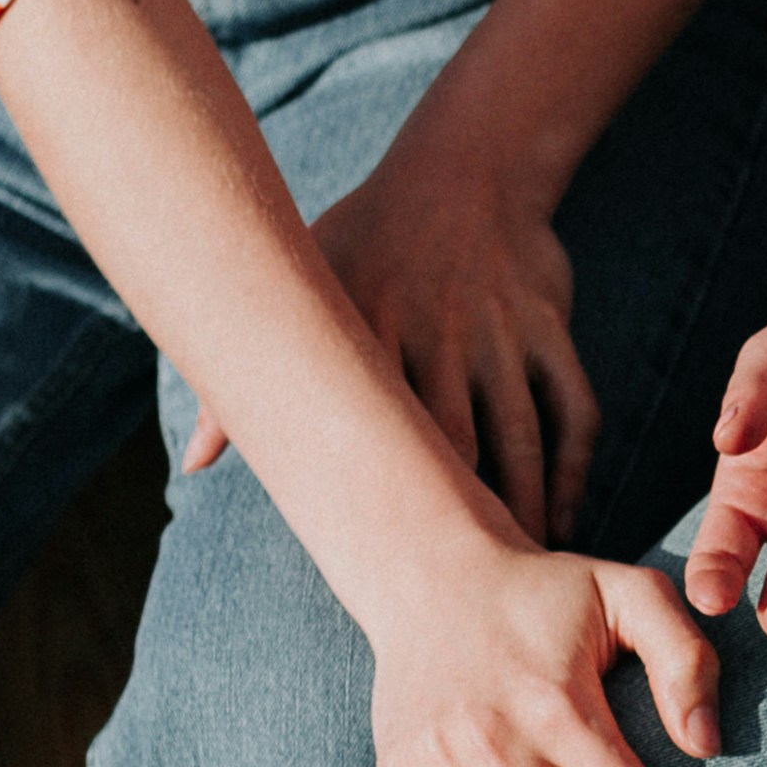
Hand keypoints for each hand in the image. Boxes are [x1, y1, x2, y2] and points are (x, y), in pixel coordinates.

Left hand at [185, 144, 594, 545]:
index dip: (386, 512)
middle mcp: (440, 334)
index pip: (377, 437)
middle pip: (457, 449)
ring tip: (520, 573)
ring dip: (526, 510)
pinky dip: (574, 469)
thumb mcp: (302, 283)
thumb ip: (241, 382)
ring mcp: (501, 332)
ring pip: (523, 438)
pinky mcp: (551, 328)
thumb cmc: (365, 239)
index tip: (384, 579)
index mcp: (369, 332)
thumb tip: (191, 466)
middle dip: (465, 526)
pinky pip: (575, 409)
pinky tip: (563, 516)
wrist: (465, 167)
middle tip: (460, 598)